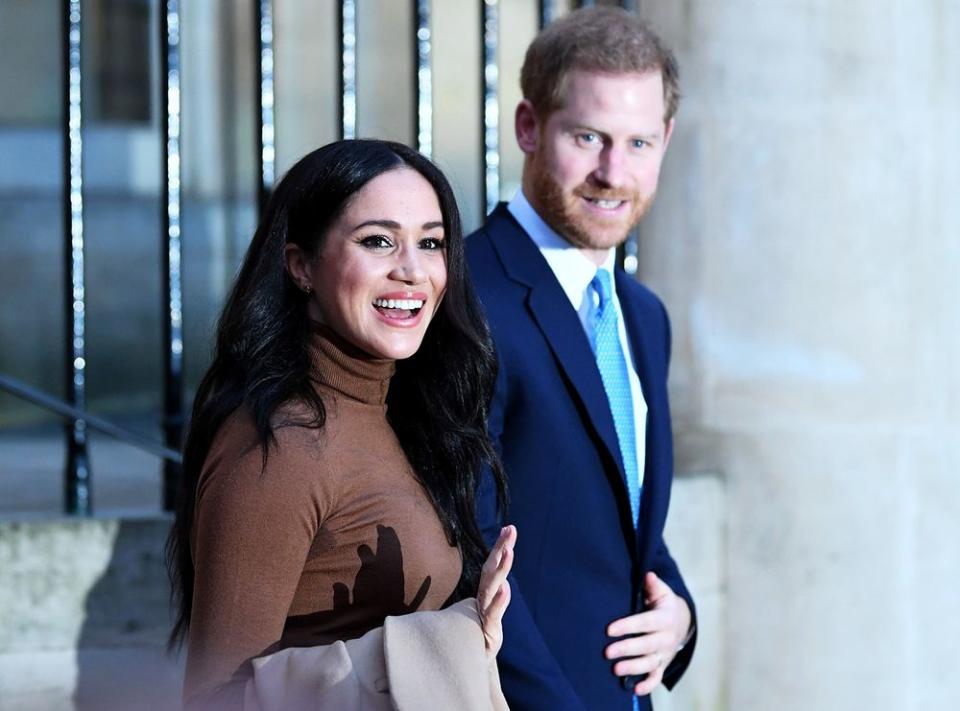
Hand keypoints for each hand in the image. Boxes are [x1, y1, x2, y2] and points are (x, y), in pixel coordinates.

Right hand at [477, 525, 515, 658]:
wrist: (472, 665)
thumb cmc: (481, 639)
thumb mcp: (491, 617)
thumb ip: (497, 601)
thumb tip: (504, 585)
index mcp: (485, 595)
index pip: (492, 567)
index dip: (500, 548)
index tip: (509, 528)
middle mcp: (483, 600)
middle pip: (492, 570)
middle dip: (501, 548)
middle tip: (510, 529)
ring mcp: (484, 613)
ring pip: (491, 587)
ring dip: (501, 568)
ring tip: (509, 551)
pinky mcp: (488, 630)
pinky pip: (493, 613)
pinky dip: (499, 601)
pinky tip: (505, 588)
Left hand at [604, 572, 691, 695]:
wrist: (682, 622)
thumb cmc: (664, 604)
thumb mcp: (661, 592)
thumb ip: (653, 585)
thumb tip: (648, 575)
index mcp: (665, 618)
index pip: (644, 623)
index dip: (627, 626)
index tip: (609, 629)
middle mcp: (667, 638)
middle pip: (646, 645)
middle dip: (627, 649)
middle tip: (607, 652)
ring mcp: (665, 653)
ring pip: (650, 663)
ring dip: (633, 668)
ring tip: (616, 669)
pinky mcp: (663, 664)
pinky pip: (657, 677)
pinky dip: (648, 685)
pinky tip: (635, 689)